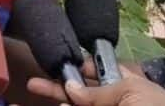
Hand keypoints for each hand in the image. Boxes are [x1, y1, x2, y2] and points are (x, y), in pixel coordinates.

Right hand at [26, 64, 164, 105]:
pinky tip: (58, 104)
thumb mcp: (131, 94)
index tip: (53, 63)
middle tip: (33, 84)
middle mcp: (115, 100)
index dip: (74, 67)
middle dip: (57, 87)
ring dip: (61, 100)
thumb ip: (100, 92)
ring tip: (45, 96)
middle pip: (80, 92)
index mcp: (125, 84)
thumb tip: (71, 88)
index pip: (95, 71)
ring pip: (78, 104)